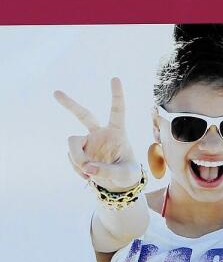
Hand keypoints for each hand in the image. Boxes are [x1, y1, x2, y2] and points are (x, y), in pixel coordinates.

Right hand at [57, 77, 142, 192]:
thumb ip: (108, 171)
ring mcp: (88, 142)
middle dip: (70, 104)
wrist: (117, 184)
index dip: (116, 95)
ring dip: (77, 158)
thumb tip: (87, 167)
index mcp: (117, 131)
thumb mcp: (124, 174)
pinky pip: (73, 159)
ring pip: (73, 143)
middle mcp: (100, 133)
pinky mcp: (79, 153)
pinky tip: (87, 175)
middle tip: (56, 92)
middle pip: (84, 115)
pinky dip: (78, 169)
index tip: (115, 78)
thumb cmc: (127, 174)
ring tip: (88, 171)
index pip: (117, 110)